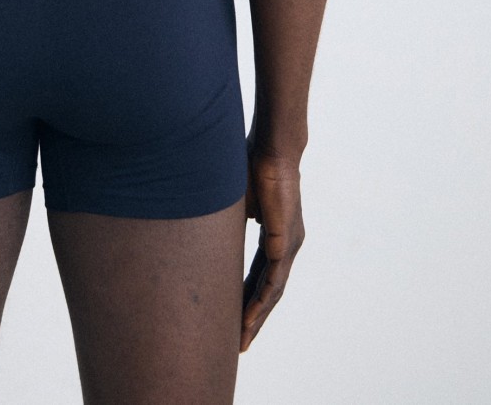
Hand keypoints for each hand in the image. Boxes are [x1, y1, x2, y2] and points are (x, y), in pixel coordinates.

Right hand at [239, 139, 304, 352]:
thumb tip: (201, 227)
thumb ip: (225, 218)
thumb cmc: (252, 164)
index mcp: (275, 233)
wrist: (272, 148)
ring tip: (243, 338)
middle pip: (268, 289)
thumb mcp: (234, 200)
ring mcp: (288, 244)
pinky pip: (273, 281)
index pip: (260, 273)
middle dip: (253, 315)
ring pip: (272, 291)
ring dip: (257, 316)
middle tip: (239, 341)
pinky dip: (261, 302)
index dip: (246, 295)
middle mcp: (286, 244)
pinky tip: (250, 318)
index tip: (233, 316)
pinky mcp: (285, 242)